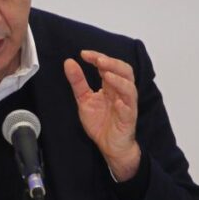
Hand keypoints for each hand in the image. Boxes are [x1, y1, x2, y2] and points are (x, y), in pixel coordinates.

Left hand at [64, 50, 140, 180]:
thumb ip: (78, 82)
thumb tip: (69, 62)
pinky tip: (117, 102)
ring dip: (119, 80)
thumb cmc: (101, 122)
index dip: (98, 57)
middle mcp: (121, 93)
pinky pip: (129, 110)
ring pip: (130, 88)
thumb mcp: (84, 100)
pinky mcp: (128, 119)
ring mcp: (127, 105)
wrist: (109, 145)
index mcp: (111, 86)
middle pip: (125, 72)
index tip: (84, 54)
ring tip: (107, 75)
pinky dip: (124, 104)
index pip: (109, 66)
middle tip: (98, 60)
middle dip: (112, 63)